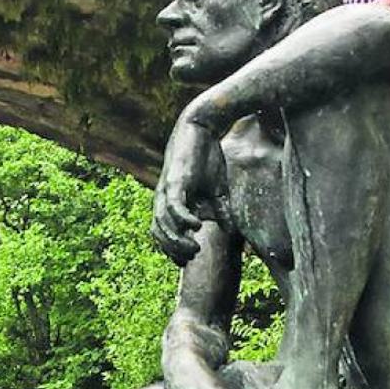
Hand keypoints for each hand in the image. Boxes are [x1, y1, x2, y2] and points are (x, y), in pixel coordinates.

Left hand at [151, 122, 222, 264]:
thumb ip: (222, 210)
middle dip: (174, 249)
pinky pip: (174, 206)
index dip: (173, 250)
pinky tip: (198, 226)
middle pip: (159, 233)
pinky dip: (183, 219)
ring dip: (177, 239)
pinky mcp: (174, 181)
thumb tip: (230, 231)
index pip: (164, 234)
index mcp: (171, 203)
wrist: (202, 128)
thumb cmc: (207, 158)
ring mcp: (166, 190)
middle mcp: (163, 199)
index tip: (189, 260)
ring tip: (195, 247)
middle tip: (194, 255)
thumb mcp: (218, 190)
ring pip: (163, 223)